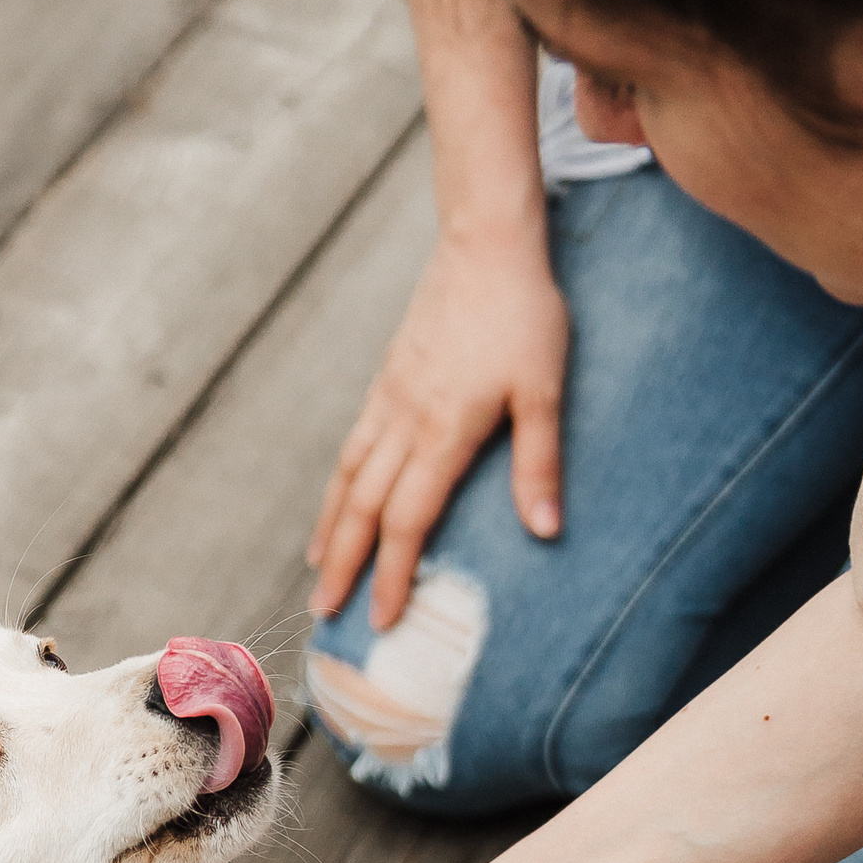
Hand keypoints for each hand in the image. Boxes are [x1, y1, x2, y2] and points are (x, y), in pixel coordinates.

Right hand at [309, 232, 568, 630]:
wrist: (485, 243)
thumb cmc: (524, 314)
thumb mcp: (545, 390)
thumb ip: (539, 463)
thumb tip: (545, 531)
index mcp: (443, 430)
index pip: (408, 520)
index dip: (393, 574)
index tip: (381, 618)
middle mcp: (404, 420)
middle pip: (363, 508)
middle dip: (344, 564)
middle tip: (325, 610)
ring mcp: (389, 397)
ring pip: (348, 477)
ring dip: (330, 528)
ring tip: (317, 568)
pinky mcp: (387, 378)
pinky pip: (352, 444)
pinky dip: (338, 484)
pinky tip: (339, 500)